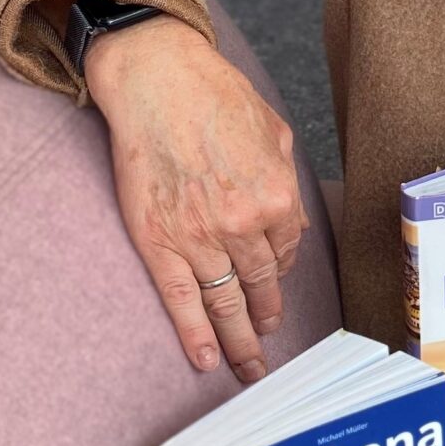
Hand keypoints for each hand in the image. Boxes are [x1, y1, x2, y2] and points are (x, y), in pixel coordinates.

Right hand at [84, 15, 307, 380]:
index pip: (286, 248)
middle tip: (268, 344)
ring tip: (246, 365)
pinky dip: (195, 333)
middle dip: (266, 317)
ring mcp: (200, 237)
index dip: (281, 267)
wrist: (157, 80)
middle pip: (261, 284)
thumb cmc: (214, 95)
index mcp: (276, 195)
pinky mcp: (160, 242)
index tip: (275, 281)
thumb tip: (287, 216)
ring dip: (238, 338)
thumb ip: (284, 178)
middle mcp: (243, 223)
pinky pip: (183, 299)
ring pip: (226, 301)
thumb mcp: (273, 131)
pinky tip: (206, 359)